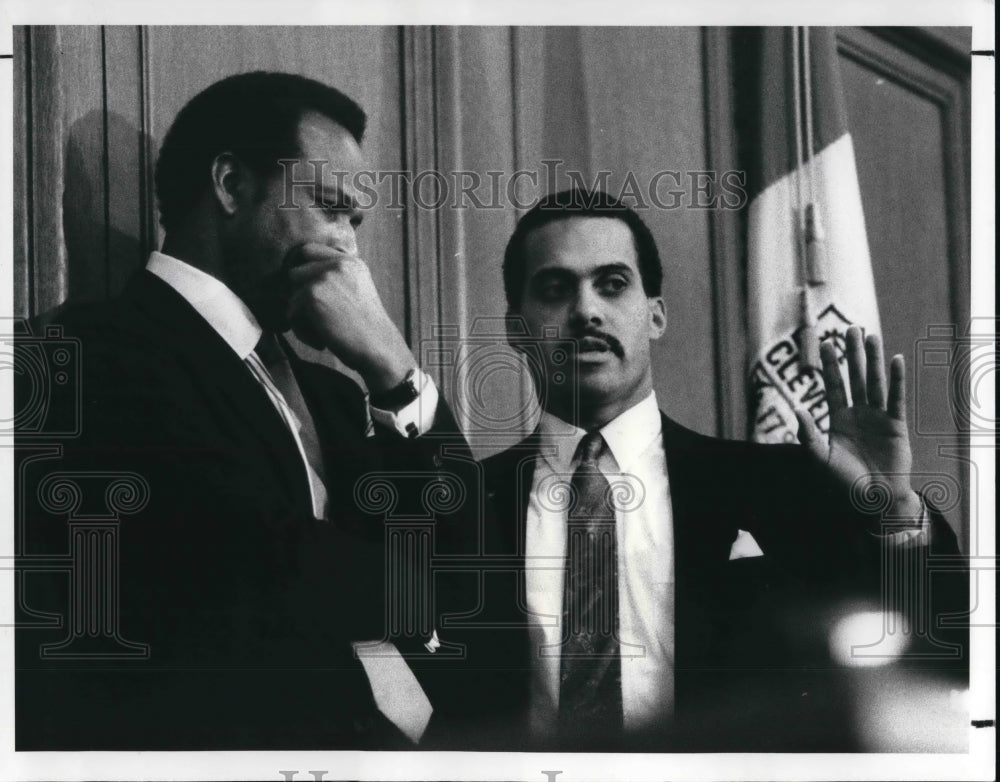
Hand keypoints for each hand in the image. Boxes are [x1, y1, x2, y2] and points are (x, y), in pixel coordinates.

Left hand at [284, 243, 415, 392]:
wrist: (378, 348)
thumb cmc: (366, 330)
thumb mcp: (356, 293)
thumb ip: (333, 280)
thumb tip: (294, 277)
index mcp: (350, 262)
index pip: (309, 251)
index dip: (302, 273)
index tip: (308, 296)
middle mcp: (338, 264)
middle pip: (295, 272)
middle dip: (299, 297)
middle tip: (314, 319)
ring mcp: (324, 277)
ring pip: (291, 294)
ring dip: (300, 316)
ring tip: (321, 333)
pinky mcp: (312, 294)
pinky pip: (292, 312)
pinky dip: (302, 332)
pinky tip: (322, 342)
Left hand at [795, 325, 921, 519]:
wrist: (872, 500)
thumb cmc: (843, 482)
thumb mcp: (820, 458)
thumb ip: (808, 435)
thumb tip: (798, 411)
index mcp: (838, 419)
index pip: (833, 386)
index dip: (829, 365)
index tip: (824, 343)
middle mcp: (858, 414)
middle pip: (854, 377)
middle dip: (851, 353)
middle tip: (849, 328)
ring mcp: (878, 417)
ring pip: (873, 382)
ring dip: (873, 359)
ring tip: (871, 335)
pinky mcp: (896, 425)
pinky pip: (895, 398)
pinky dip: (895, 379)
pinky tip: (895, 360)